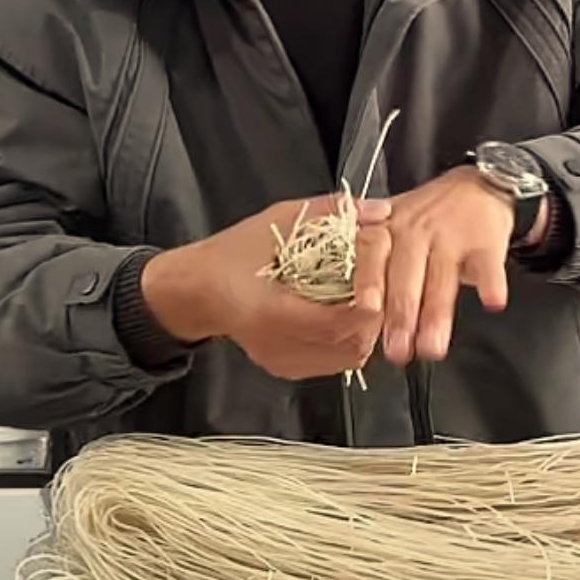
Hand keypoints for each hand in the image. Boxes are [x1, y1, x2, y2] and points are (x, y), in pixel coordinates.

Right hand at [140, 195, 392, 382]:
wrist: (197, 291)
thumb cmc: (232, 254)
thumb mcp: (279, 220)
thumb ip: (329, 213)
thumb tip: (378, 210)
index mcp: (271, 313)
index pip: (338, 322)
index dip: (370, 302)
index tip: (382, 278)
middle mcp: (279, 347)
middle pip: (352, 344)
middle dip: (376, 315)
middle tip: (382, 283)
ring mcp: (285, 363)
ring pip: (349, 357)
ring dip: (366, 328)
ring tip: (366, 295)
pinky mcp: (289, 369)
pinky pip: (335, 362)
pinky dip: (350, 338)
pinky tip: (346, 313)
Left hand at [382, 167, 519, 365]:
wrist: (480, 185)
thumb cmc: (428, 215)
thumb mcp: (390, 224)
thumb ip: (369, 261)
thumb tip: (349, 315)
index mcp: (388, 228)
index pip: (373, 256)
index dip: (369, 283)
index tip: (365, 312)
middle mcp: (417, 232)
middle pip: (406, 276)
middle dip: (401, 316)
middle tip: (397, 351)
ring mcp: (452, 237)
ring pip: (443, 279)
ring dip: (437, 315)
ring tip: (432, 347)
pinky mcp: (487, 242)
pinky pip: (489, 266)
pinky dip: (491, 284)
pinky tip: (491, 303)